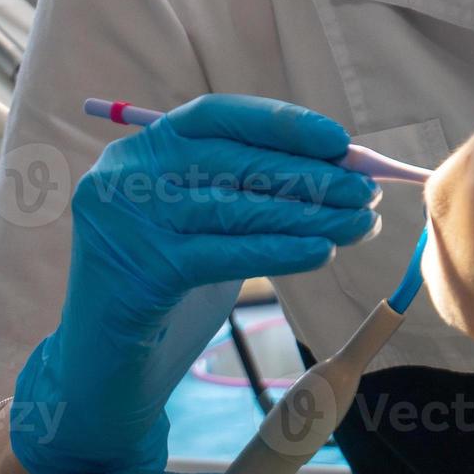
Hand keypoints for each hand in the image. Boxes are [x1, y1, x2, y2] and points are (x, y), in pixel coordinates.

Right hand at [11, 95, 378, 473]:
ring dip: (312, 216)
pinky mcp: (141, 270)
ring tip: (360, 223)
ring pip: (240, 209)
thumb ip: (253, 184)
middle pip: (238, 162)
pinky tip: (323, 252)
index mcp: (144, 146)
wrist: (106, 360)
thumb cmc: (170, 274)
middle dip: (313, 177)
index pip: (220, 113)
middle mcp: (127, 174)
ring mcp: (128, 221)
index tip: (340, 141)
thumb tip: (343, 166)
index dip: (283, 123)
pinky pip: (229, 253)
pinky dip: (283, 251)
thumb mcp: (206, 215)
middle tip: (367, 192)